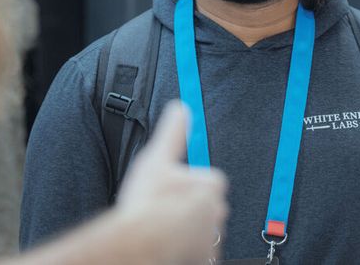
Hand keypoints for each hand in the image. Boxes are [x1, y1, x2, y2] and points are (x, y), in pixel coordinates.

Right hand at [117, 101, 227, 263]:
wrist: (141, 241)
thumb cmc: (149, 202)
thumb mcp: (157, 157)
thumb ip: (173, 132)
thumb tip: (181, 109)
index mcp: (212, 185)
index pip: (206, 180)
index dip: (185, 184)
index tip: (169, 190)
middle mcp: (218, 212)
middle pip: (204, 205)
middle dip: (187, 207)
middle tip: (163, 208)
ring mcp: (212, 238)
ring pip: (201, 229)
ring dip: (187, 229)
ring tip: (162, 226)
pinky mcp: (205, 259)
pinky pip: (199, 252)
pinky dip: (187, 249)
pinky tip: (169, 244)